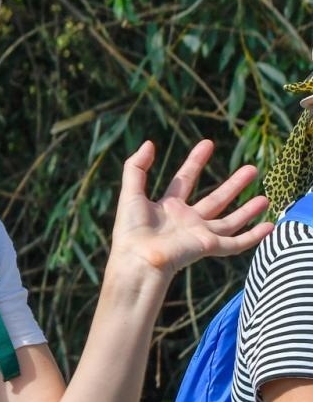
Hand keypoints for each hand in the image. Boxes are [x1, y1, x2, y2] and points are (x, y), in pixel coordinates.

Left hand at [110, 139, 271, 277]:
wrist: (138, 258)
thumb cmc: (131, 230)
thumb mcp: (131, 193)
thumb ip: (137, 168)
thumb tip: (149, 143)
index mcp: (168, 207)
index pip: (185, 180)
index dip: (195, 162)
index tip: (208, 143)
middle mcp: (186, 220)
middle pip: (215, 200)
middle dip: (234, 185)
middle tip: (252, 168)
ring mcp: (199, 234)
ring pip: (230, 221)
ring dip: (248, 210)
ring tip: (267, 198)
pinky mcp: (208, 247)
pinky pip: (236, 243)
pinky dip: (253, 236)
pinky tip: (270, 227)